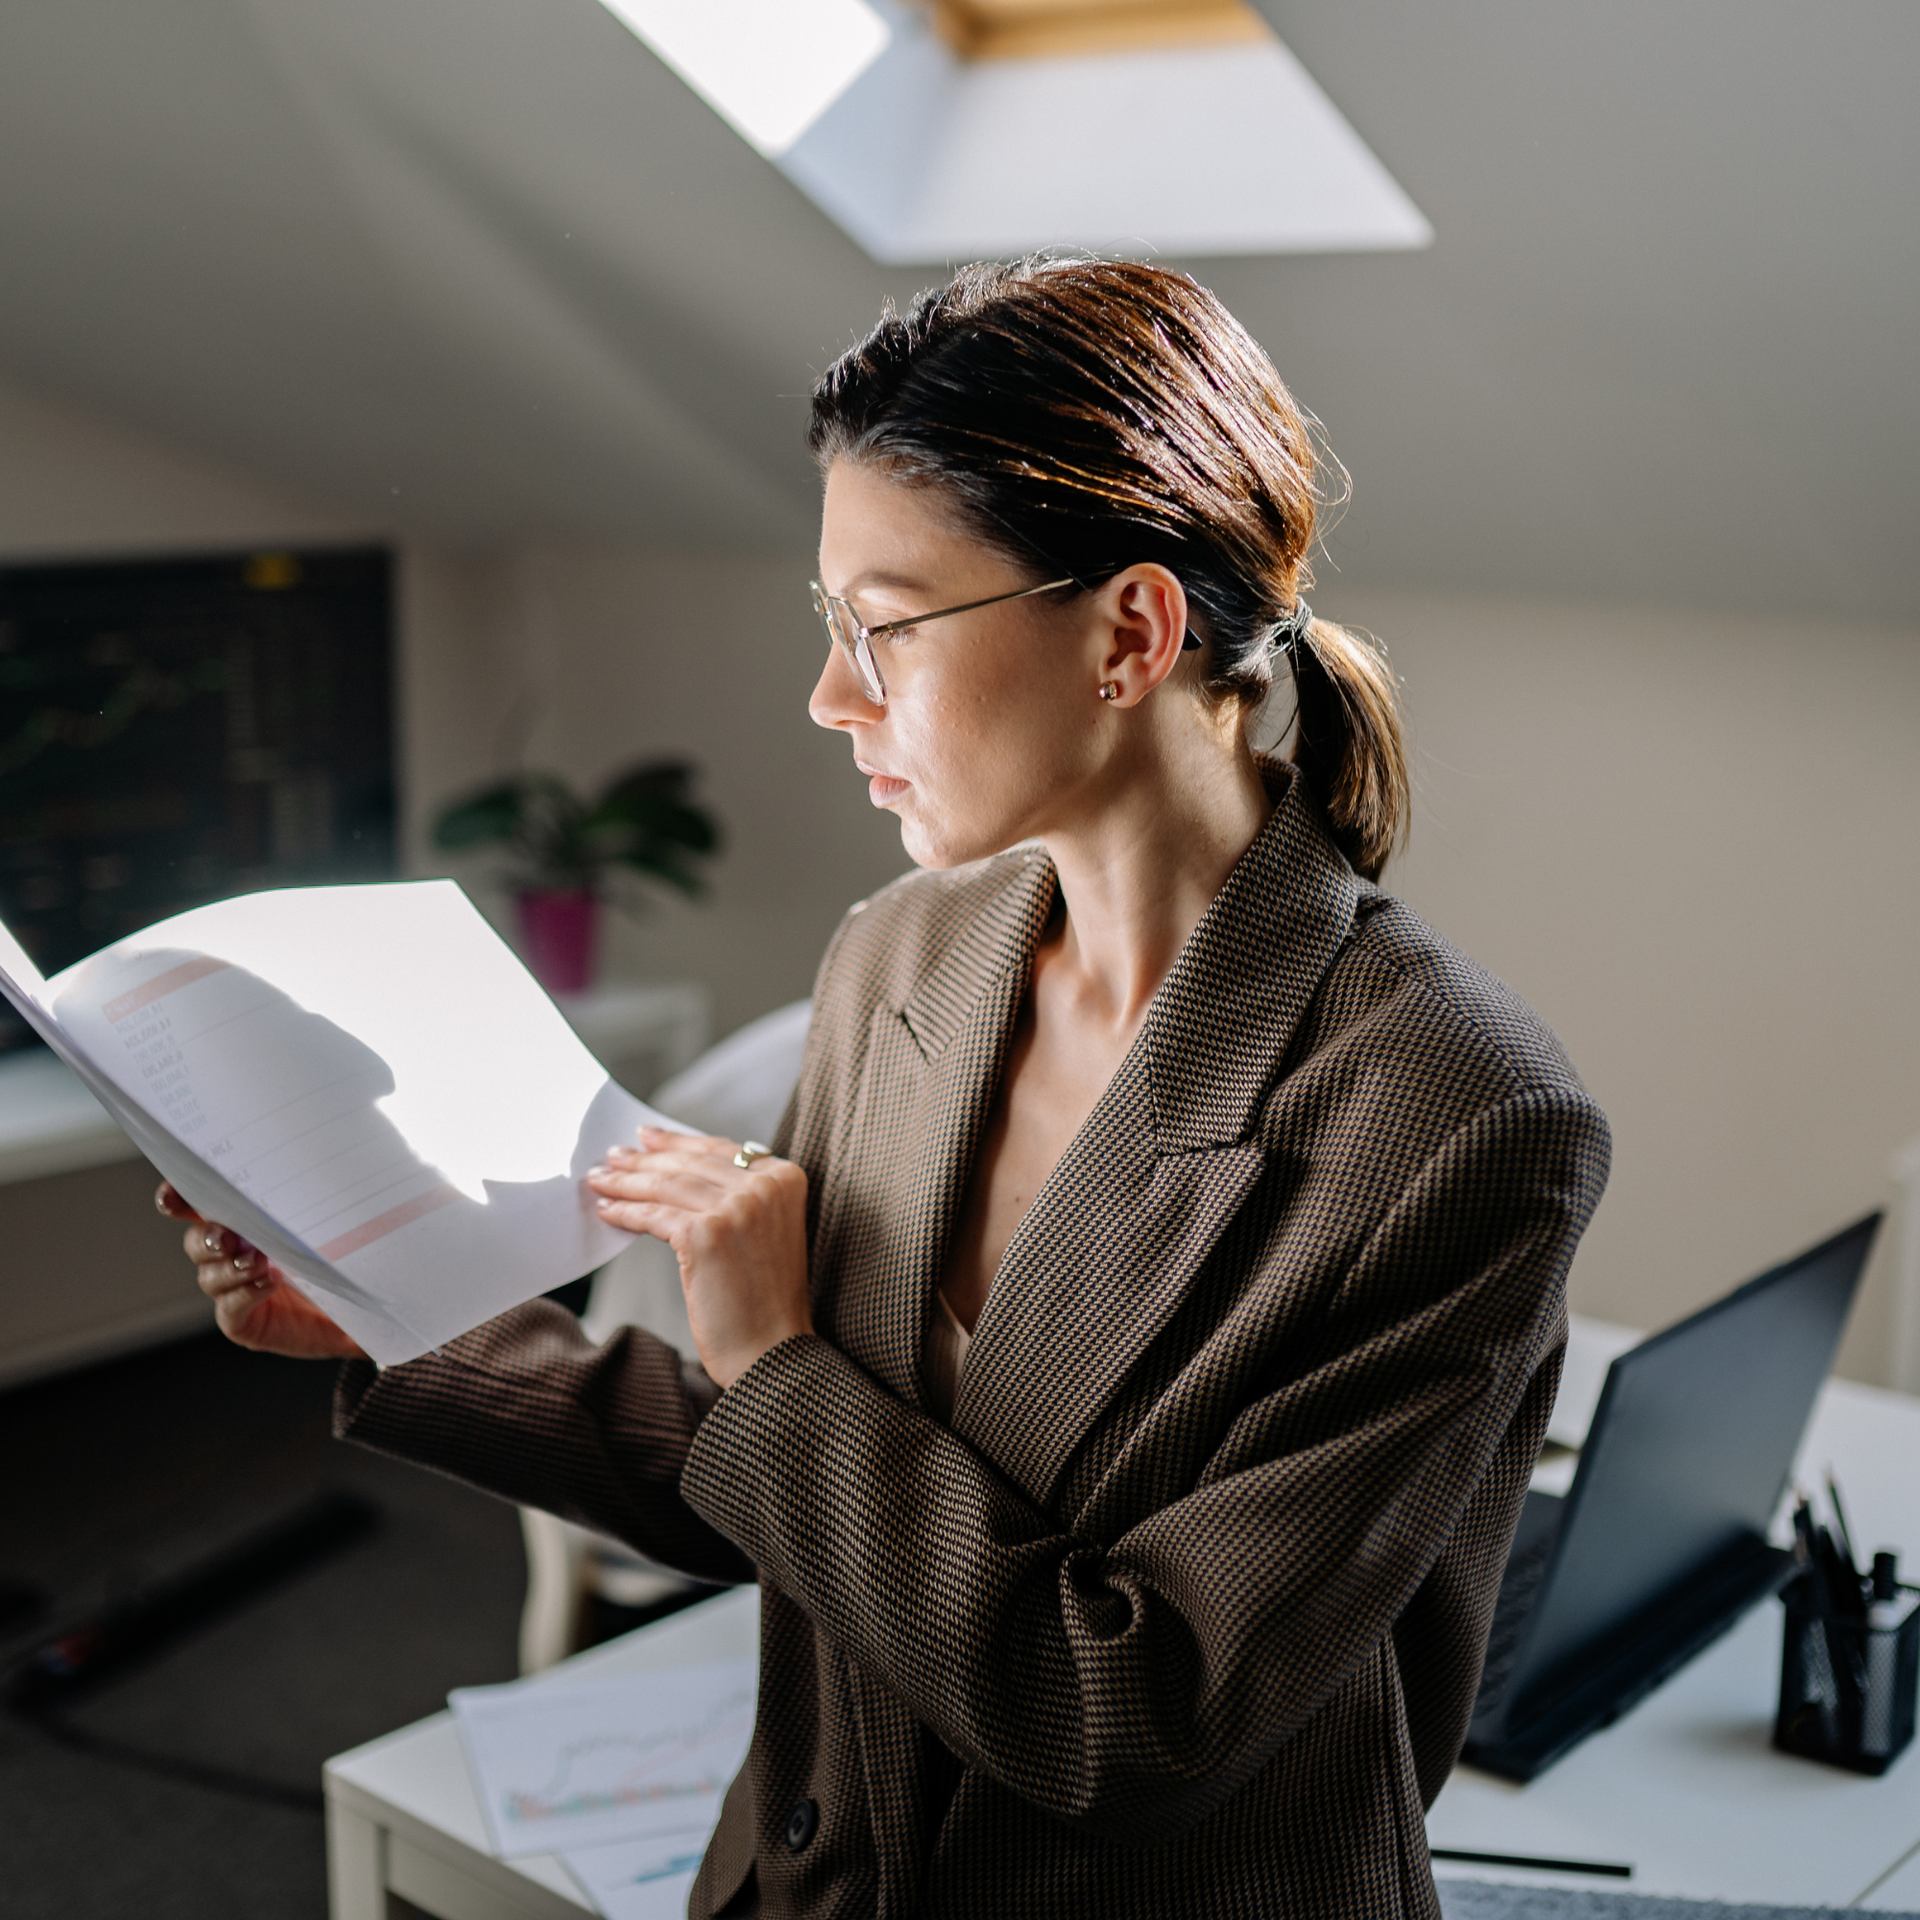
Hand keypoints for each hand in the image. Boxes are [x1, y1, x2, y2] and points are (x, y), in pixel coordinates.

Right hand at [156, 1181, 367, 1360]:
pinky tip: (270, 1282)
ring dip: (231, 1267)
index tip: (172, 1196)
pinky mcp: (243, 1322)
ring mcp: (232, 1291)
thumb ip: (308, 1200)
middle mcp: (229, 1256)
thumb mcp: (327, 1221)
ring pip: (209, 1276)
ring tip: (259, 1262)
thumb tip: (311, 1165)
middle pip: (196, 1241)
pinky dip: (246, 1294)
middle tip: (228, 1237)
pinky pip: (230, 1308)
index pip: (199, 1207)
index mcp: (243, 1223)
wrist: (360, 1308)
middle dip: (206, 1237)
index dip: (179, 1199)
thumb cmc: (342, 1257)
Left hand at [584, 1128, 810, 1390]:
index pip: (720, 1150)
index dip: (678, 1142)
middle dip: (646, 1159)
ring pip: (668, 1186)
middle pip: (690, 1164)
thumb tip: (679, 1168)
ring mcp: (737, 1207)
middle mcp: (766, 1185)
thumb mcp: (766, 1231)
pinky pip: (654, 1216)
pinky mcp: (706, 1234)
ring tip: (600, 1180)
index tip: (648, 1137)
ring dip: (627, 1182)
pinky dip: (626, 1212)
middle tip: (613, 1156)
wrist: (774, 1351)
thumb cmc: (764, 1299)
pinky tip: (608, 1211)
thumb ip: (741, 1196)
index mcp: (787, 1178)